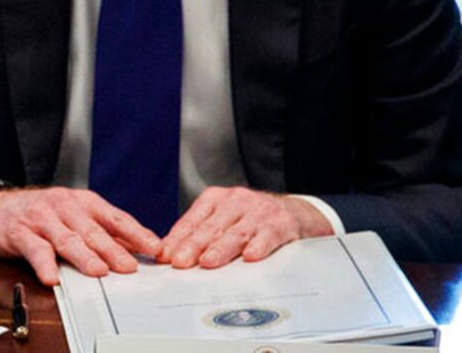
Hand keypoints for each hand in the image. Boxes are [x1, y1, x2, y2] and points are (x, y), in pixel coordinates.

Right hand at [0, 186, 161, 284]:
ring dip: (84, 256)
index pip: (114, 218)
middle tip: (129, 267)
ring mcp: (41, 219)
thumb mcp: (75, 216)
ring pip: (67, 239)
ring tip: (99, 271)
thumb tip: (140, 248)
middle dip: (113, 249)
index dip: (136, 233)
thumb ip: (104, 231)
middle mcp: (63, 207)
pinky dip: (44, 264)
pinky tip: (52, 277)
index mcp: (82, 202)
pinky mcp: (19, 233)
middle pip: (92, 230)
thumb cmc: (41, 214)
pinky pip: (34, 249)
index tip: (155, 248)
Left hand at [158, 186, 332, 268]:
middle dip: (193, 246)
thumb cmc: (251, 219)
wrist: (295, 212)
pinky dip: (259, 246)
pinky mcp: (282, 222)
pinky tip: (250, 257)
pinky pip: (269, 235)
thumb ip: (199, 233)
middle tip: (180, 262)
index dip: (177, 239)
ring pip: (236, 233)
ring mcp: (259, 211)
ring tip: (207, 262)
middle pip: (211, 227)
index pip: (191, 221)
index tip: (165, 256)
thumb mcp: (223, 219)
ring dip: (221, 249)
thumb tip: (169, 254)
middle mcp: (235, 201)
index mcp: (215, 199)